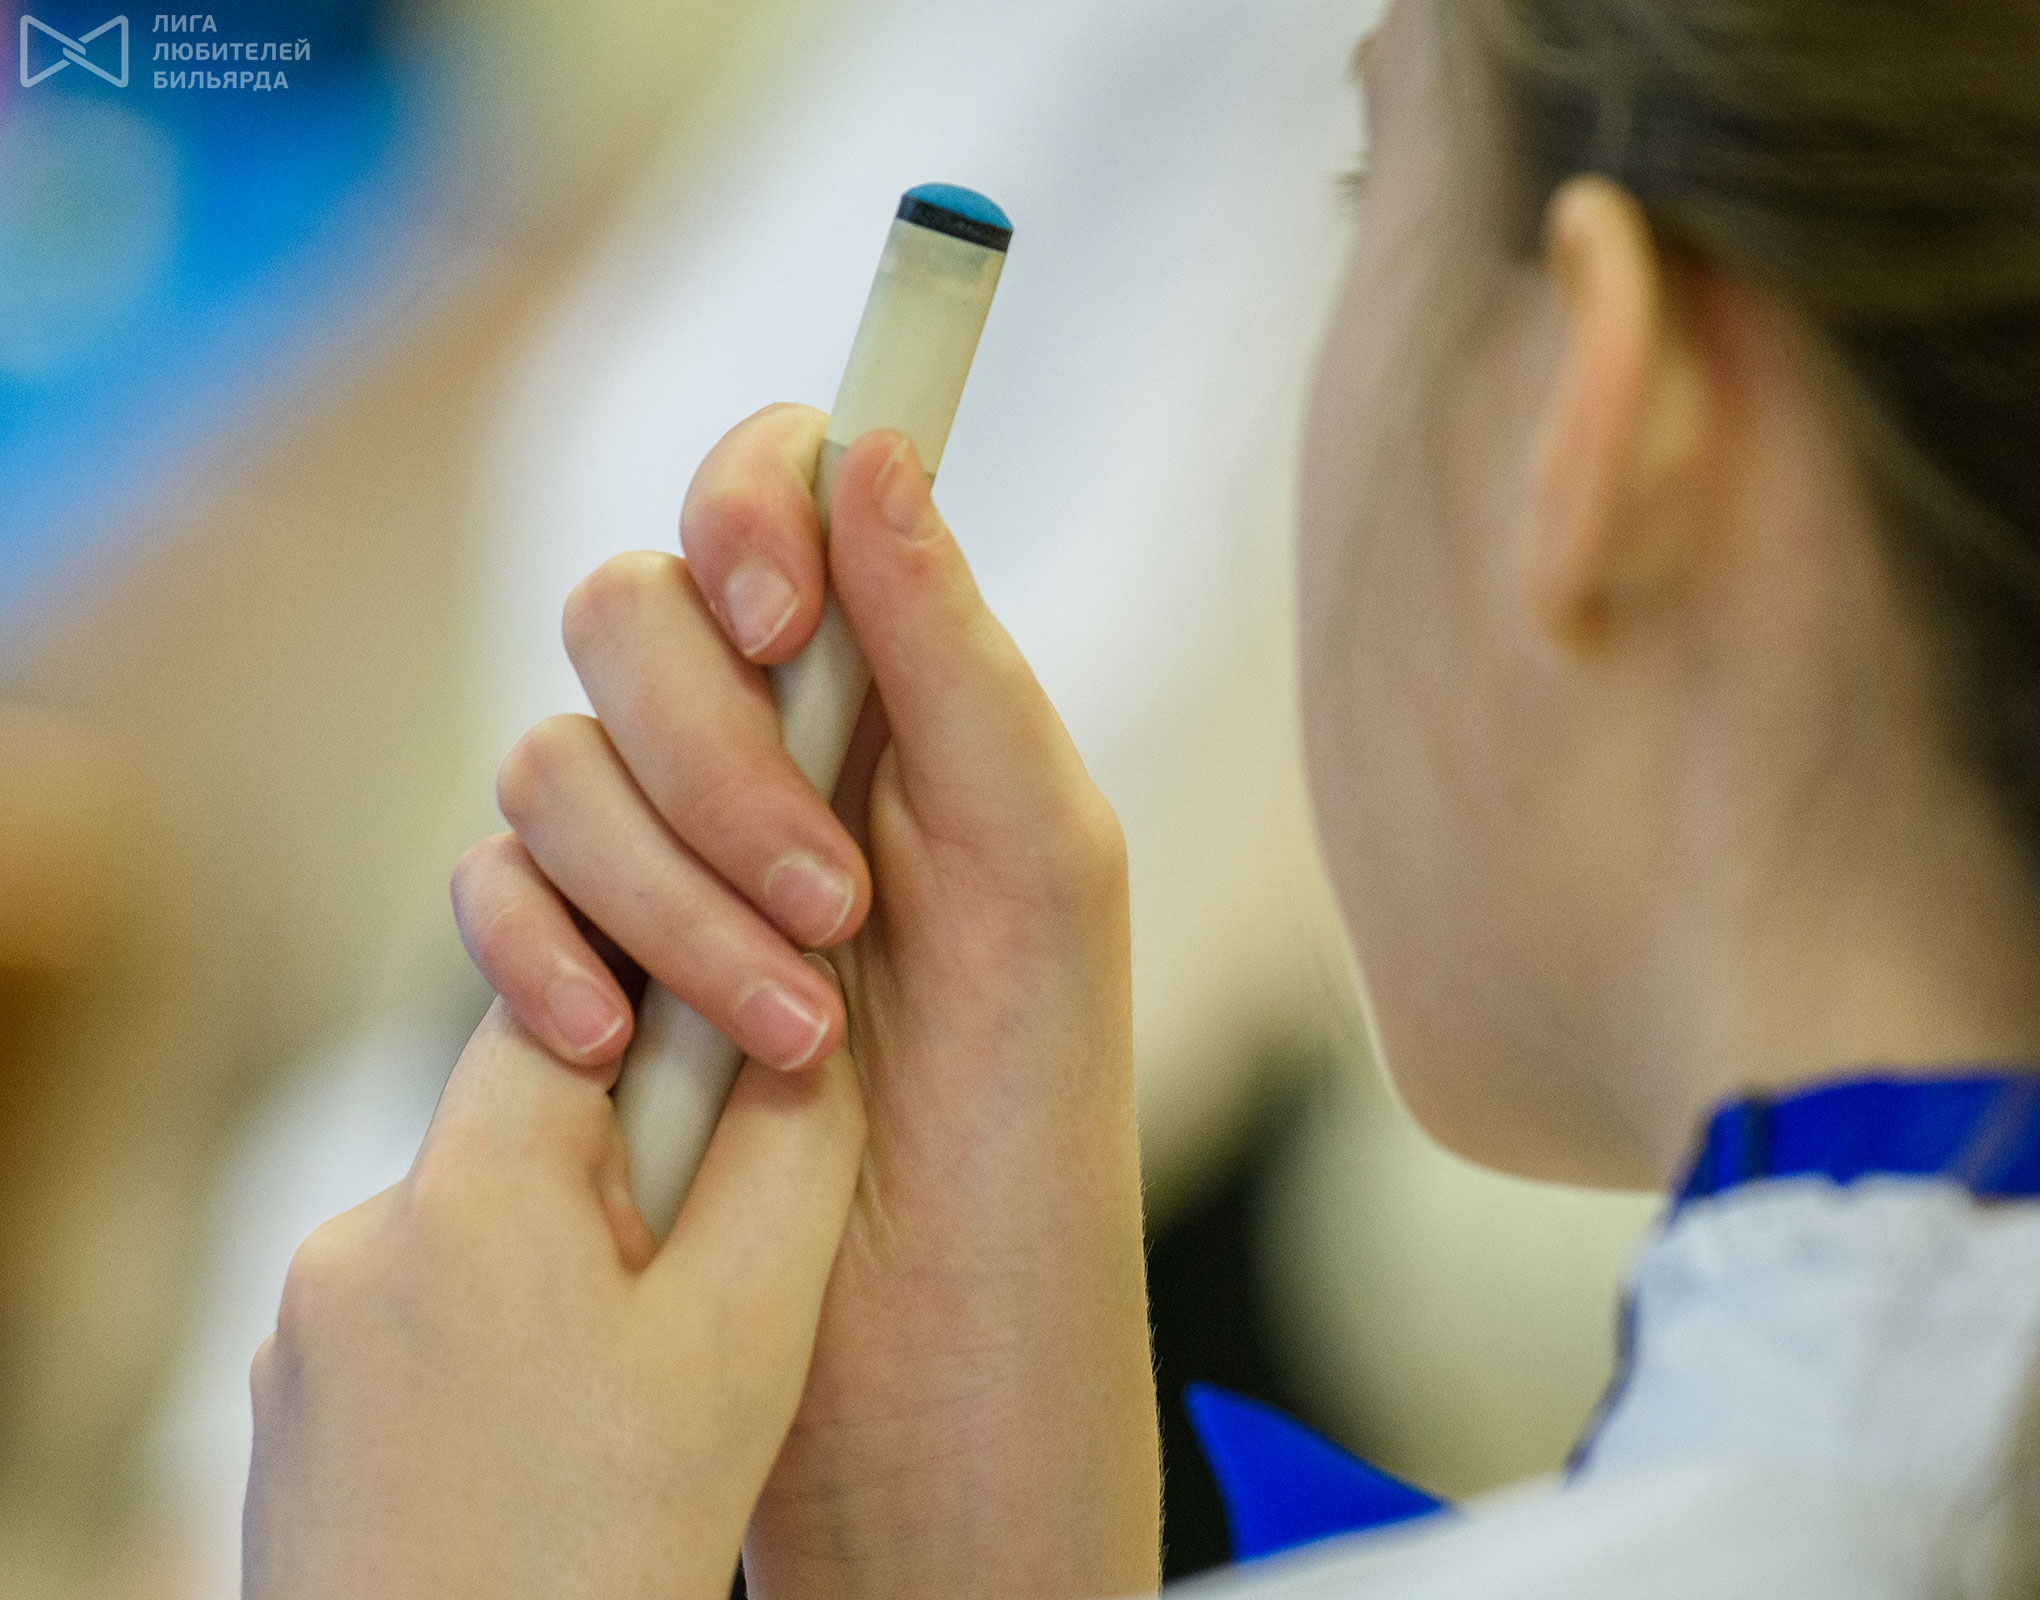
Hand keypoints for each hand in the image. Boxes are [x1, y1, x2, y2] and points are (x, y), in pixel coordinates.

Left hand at [242, 997, 865, 1598]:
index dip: (675, 1007)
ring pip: (482, 1228)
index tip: (750, 1057)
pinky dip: (499, 1347)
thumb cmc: (607, 1544)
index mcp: (462, 1190)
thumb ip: (789, 1146)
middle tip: (698, 1303)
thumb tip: (804, 1023)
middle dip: (632, 1178)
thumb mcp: (745, 1337)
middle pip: (528, 1120)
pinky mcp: (295, 1409)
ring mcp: (305, 1330)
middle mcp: (353, 1237)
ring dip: (568, 1272)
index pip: (573, 999)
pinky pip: (424, 1317)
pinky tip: (550, 1452)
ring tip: (627, 1406)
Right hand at [450, 403, 1161, 1596]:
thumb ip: (956, 660)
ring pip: (549, 760)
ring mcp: (661, 861)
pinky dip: (538, 954)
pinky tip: (612, 1043)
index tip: (777, 618)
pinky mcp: (576, 968)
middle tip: (828, 900)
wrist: (941, 1350)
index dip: (747, 506)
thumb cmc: (1027, 1118)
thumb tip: (875, 442)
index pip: (782, 496)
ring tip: (789, 1030)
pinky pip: (487, 890)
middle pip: (629, 616)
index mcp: (899, 702)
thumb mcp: (1041, 878)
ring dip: (659, 888)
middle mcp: (772, 753)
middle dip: (709, 757)